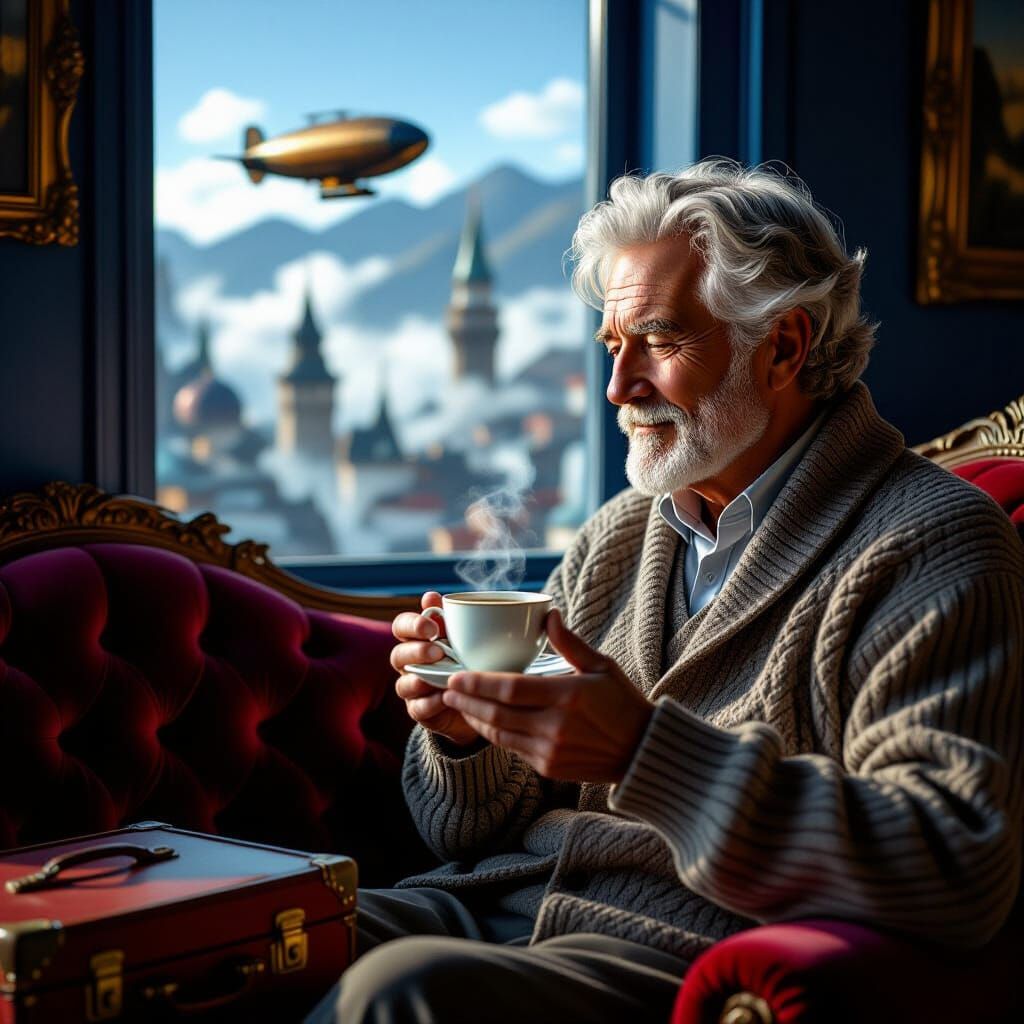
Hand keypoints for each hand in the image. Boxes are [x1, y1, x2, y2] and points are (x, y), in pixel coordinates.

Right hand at [391, 592, 478, 746]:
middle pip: (398, 655)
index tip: (432, 627)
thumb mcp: (462, 637)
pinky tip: (445, 697)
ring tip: (439, 677)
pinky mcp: (419, 711)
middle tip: (437, 651)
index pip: (401, 626)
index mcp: (417, 640)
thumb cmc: (466, 659)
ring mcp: (411, 688)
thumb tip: (430, 596)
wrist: (476, 698)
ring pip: (403, 683)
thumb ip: (448, 618)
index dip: (412, 625)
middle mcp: (409, 663)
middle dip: (416, 652)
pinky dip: (431, 703)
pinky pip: (418, 708)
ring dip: (419, 679)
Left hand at [441, 608, 653, 781]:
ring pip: (499, 734)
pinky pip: (511, 748)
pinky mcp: (548, 767)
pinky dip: (493, 733)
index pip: (510, 689)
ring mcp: (550, 751)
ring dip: (475, 718)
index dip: (478, 682)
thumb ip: (570, 643)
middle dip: (467, 700)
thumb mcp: (601, 666)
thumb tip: (548, 615)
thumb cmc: (623, 703)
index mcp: (568, 696)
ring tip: (458, 702)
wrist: (641, 752)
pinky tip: (483, 720)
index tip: (457, 674)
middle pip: (496, 713)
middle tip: (447, 686)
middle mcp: (555, 726)